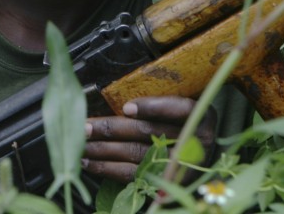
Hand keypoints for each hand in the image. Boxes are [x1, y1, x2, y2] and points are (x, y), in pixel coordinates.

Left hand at [82, 96, 216, 182]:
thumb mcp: (186, 106)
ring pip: (136, 154)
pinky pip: (132, 175)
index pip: (179, 109)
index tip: (127, 107)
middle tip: (86, 125)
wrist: (200, 157)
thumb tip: (122, 102)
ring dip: (103, 149)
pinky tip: (89, 162)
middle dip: (112, 129)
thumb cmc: (185, 123)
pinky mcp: (164, 182)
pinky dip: (107, 168)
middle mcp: (193, 142)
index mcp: (201, 116)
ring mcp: (179, 165)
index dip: (152, 108)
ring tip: (81, 143)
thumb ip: (163, 100)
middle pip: (148, 132)